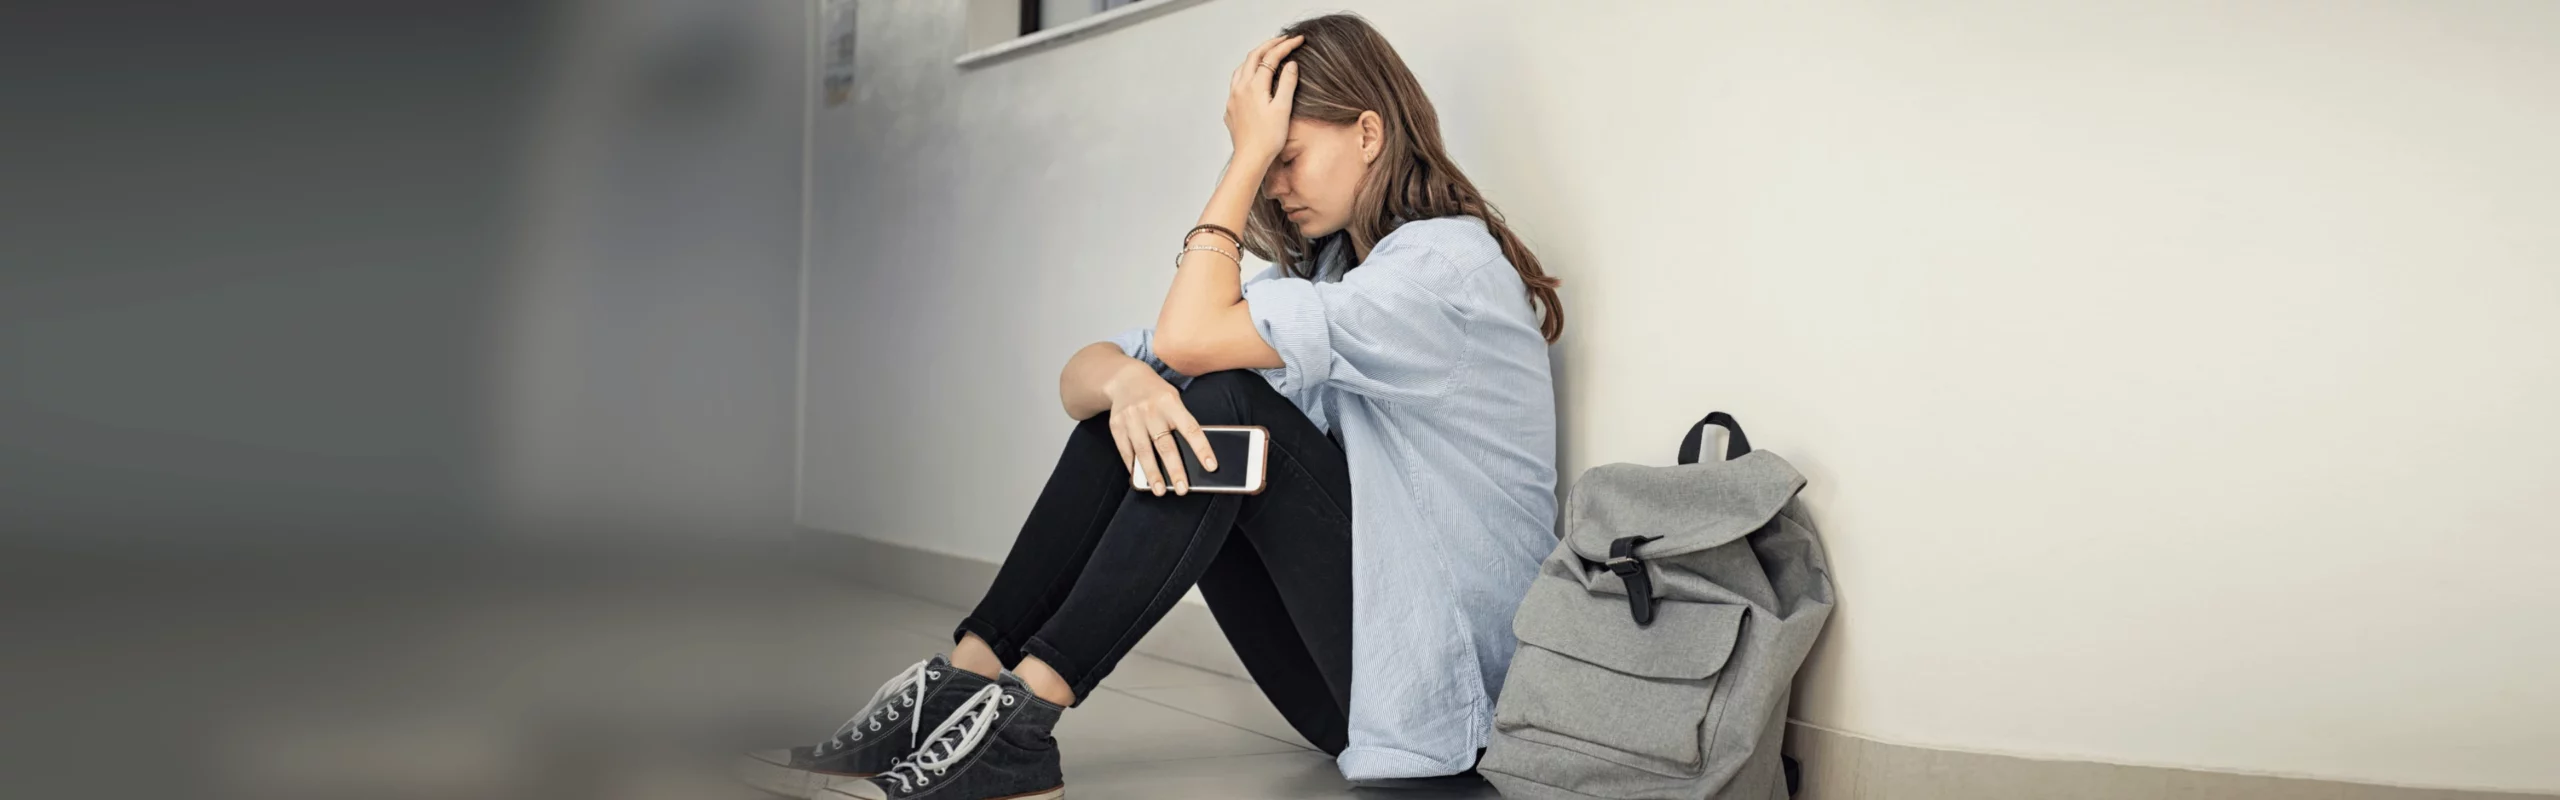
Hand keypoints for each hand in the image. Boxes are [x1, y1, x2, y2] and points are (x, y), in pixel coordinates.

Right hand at [1102, 363, 1218, 495]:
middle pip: (1165, 445)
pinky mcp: (1116, 425)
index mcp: (1171, 403)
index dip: (1202, 449)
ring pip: (1143, 451)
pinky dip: (1133, 466)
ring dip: (1152, 474)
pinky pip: (1126, 451)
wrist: (1125, 379)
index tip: (1211, 467)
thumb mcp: (1173, 400)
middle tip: (1182, 489)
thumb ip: (1181, 423)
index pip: (1191, 429)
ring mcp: (1131, 418)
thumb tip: (1192, 456)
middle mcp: (1150, 411)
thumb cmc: (1157, 395)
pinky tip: (1140, 479)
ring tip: (1160, 490)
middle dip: (1175, 470)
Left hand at [1225, 35, 1303, 164]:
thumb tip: (1290, 64)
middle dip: (1269, 45)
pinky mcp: (1231, 109)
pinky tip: (1254, 79)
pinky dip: (1247, 73)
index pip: (1270, 57)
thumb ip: (1286, 83)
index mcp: (1254, 86)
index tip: (1298, 40)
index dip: (1285, 46)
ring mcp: (1233, 98)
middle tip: (1284, 40)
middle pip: (1253, 57)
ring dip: (1255, 57)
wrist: (1250, 159)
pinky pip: (1236, 83)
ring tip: (1268, 54)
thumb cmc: (1269, 138)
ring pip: (1242, 68)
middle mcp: (1240, 88)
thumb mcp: (1283, 108)